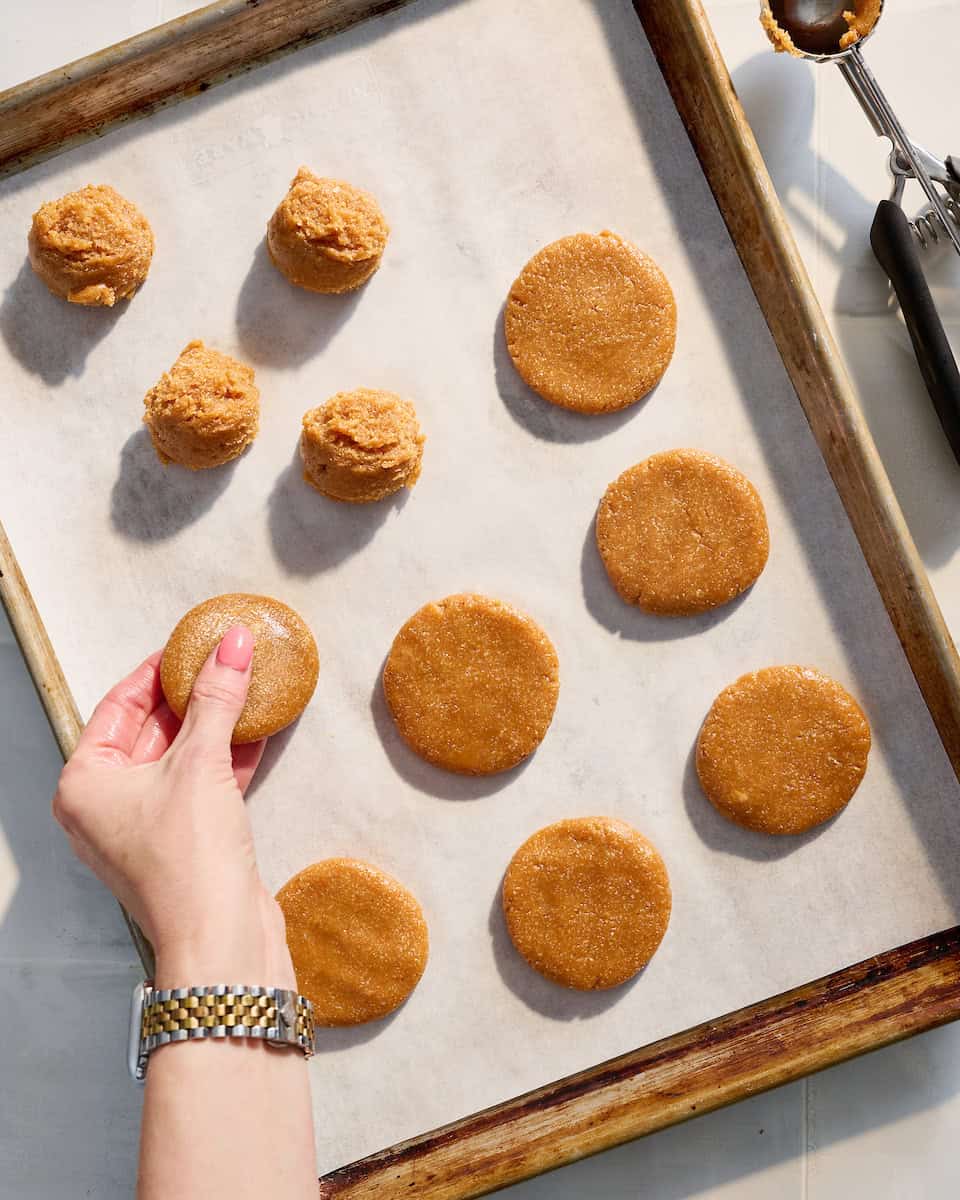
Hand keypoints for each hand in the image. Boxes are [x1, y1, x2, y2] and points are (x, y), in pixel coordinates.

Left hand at [53, 626, 294, 988]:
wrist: (222, 940)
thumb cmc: (188, 863)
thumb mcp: (200, 763)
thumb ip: (217, 698)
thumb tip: (232, 645)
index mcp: (85, 785)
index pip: (117, 707)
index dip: (156, 671)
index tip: (189, 646)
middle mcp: (106, 806)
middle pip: (149, 731)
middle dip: (191, 696)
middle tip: (223, 661)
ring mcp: (146, 827)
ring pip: (180, 759)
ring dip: (216, 725)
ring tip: (246, 687)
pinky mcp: (184, 843)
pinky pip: (203, 786)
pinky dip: (229, 759)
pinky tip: (259, 730)